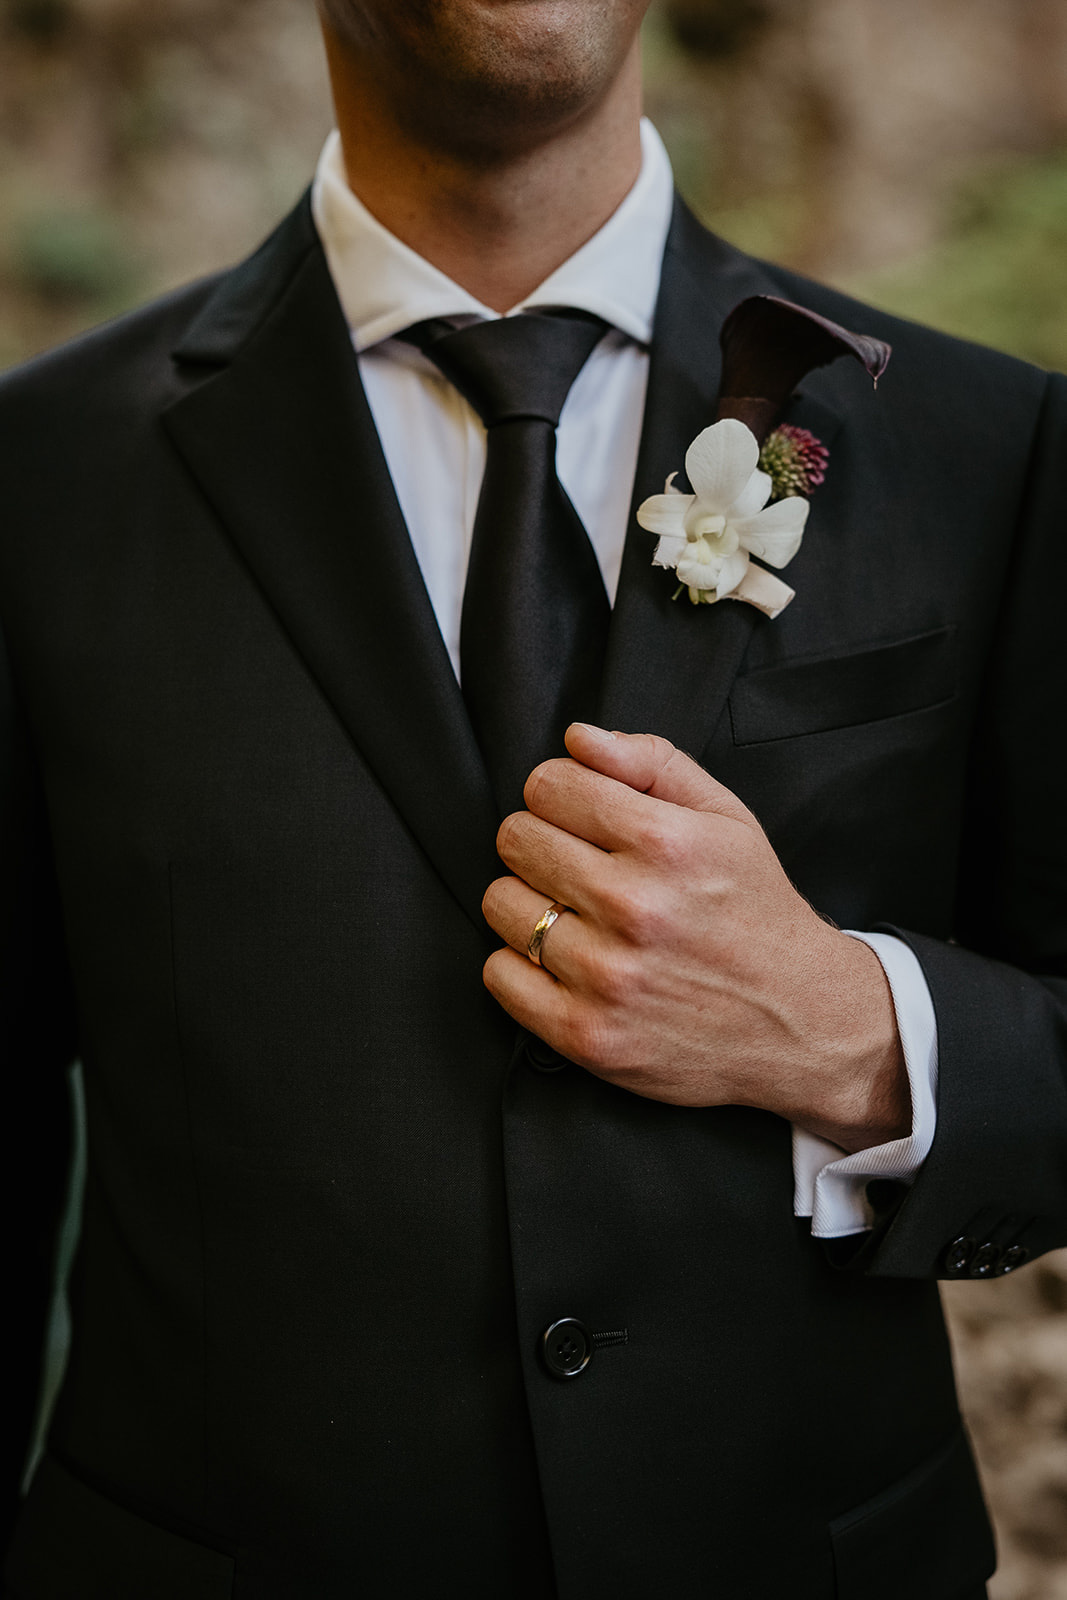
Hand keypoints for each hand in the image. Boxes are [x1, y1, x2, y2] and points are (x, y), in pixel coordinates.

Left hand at [483, 724, 909, 1153]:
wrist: (803, 1020)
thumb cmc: (756, 911)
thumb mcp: (726, 818)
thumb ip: (651, 763)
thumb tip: (577, 738)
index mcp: (666, 843)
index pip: (547, 785)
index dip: (559, 793)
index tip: (578, 815)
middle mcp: (634, 906)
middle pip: (515, 840)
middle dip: (540, 842)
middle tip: (576, 866)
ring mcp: (608, 976)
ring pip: (501, 904)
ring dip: (529, 903)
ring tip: (574, 915)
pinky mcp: (588, 1035)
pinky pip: (499, 975)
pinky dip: (519, 965)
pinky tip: (563, 962)